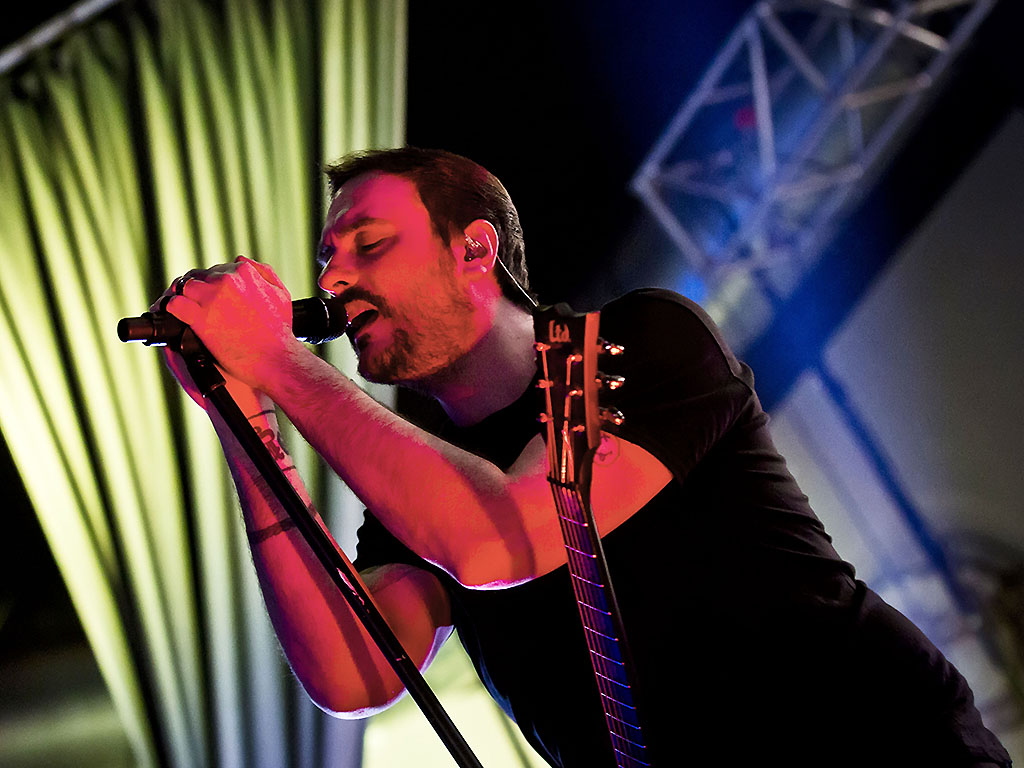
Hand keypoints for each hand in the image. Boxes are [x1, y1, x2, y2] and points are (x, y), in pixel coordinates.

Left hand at [150, 256, 291, 410]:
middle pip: (199, 277)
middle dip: (198, 290)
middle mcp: (226, 280)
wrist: (275, 358)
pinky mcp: (199, 317)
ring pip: (184, 287)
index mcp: (244, 272)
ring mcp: (211, 298)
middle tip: (200, 306)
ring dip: (185, 298)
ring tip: (188, 311)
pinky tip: (178, 318)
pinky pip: (174, 304)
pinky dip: (173, 310)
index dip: (213, 284)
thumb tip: (241, 259)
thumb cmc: (280, 331)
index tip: (214, 297)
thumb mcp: (281, 294)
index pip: (218, 269)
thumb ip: (264, 272)